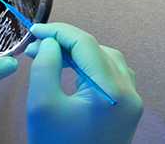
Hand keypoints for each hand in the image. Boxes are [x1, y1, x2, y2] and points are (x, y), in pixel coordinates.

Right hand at [24, 23, 142, 143]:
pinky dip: (89, 66)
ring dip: (78, 53)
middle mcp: (129, 92)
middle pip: (98, 50)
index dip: (57, 32)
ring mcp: (132, 101)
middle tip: (35, 48)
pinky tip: (70, 71)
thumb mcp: (41, 104)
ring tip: (50, 57)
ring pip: (107, 60)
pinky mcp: (126, 108)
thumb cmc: (56, 143)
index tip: (32, 31)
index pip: (86, 44)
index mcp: (112, 90)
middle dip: (66, 43)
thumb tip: (51, 44)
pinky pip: (111, 75)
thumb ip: (45, 66)